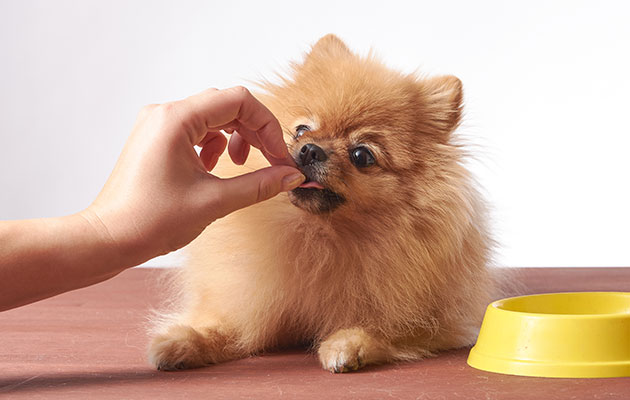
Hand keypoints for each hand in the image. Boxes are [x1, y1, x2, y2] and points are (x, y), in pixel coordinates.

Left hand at [82, 87, 303, 264]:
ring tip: (241, 166)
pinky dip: (215, 145)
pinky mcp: (156, 139)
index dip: (267, 125)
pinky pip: (196, 130)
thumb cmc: (150, 221)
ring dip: (236, 137)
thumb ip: (259, 185)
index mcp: (176, 119)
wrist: (109, 239)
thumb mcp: (214, 201)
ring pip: (212, 117)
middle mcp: (164, 114)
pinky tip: (215, 168)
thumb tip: (290, 176)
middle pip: (226, 106)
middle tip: (271, 161)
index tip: (279, 155)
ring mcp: (157, 125)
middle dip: (254, 132)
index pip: (238, 100)